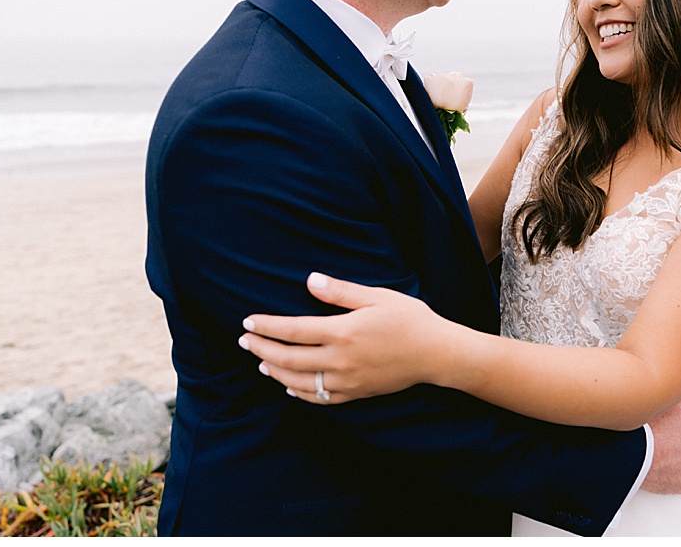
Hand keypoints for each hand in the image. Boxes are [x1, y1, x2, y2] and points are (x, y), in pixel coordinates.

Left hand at [238, 273, 446, 403]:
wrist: (436, 354)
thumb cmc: (409, 319)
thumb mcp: (377, 296)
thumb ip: (340, 291)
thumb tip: (309, 281)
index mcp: (343, 332)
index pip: (293, 330)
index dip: (267, 327)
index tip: (247, 322)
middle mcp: (340, 360)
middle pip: (288, 358)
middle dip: (261, 349)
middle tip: (244, 341)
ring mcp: (347, 381)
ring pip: (299, 381)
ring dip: (275, 371)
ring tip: (260, 361)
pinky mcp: (355, 394)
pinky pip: (319, 398)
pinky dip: (299, 393)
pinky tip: (289, 386)